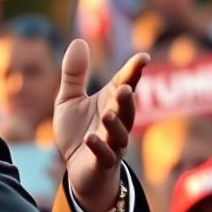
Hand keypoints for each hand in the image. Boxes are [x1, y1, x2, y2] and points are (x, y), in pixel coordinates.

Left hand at [53, 39, 148, 211]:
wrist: (78, 170)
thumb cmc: (78, 132)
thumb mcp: (69, 100)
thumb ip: (74, 74)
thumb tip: (79, 41)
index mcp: (110, 103)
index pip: (125, 84)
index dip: (133, 72)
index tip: (143, 57)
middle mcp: (116, 123)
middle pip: (127, 110)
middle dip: (127, 99)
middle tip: (126, 87)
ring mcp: (112, 144)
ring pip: (120, 134)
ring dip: (115, 124)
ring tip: (108, 112)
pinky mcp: (102, 163)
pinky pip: (104, 156)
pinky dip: (99, 147)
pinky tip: (90, 138)